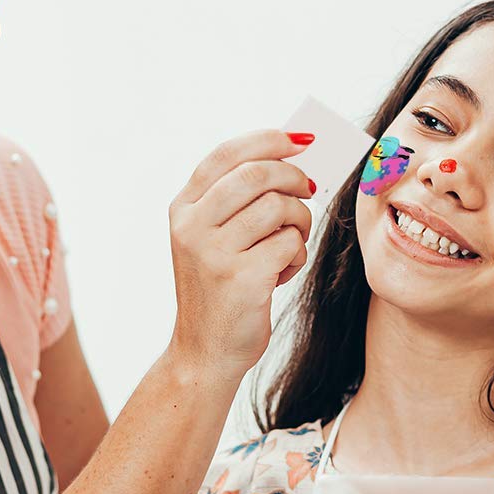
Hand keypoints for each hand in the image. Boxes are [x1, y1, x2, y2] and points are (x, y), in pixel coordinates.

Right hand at [167, 129, 314, 378]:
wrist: (204, 353)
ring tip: (292, 241)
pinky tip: (282, 272)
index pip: (226, 155)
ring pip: (278, 207)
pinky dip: (296, 254)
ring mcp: (213, 252)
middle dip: (294, 177)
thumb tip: (294, 159)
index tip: (302, 142)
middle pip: (256, 174)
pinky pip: (288, 244)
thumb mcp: (214, 240)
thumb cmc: (221, 290)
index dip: (268, 140)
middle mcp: (192, 226)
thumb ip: (238, 202)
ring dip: (299, 221)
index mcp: (183, 209)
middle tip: (310, 189)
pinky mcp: (240, 278)